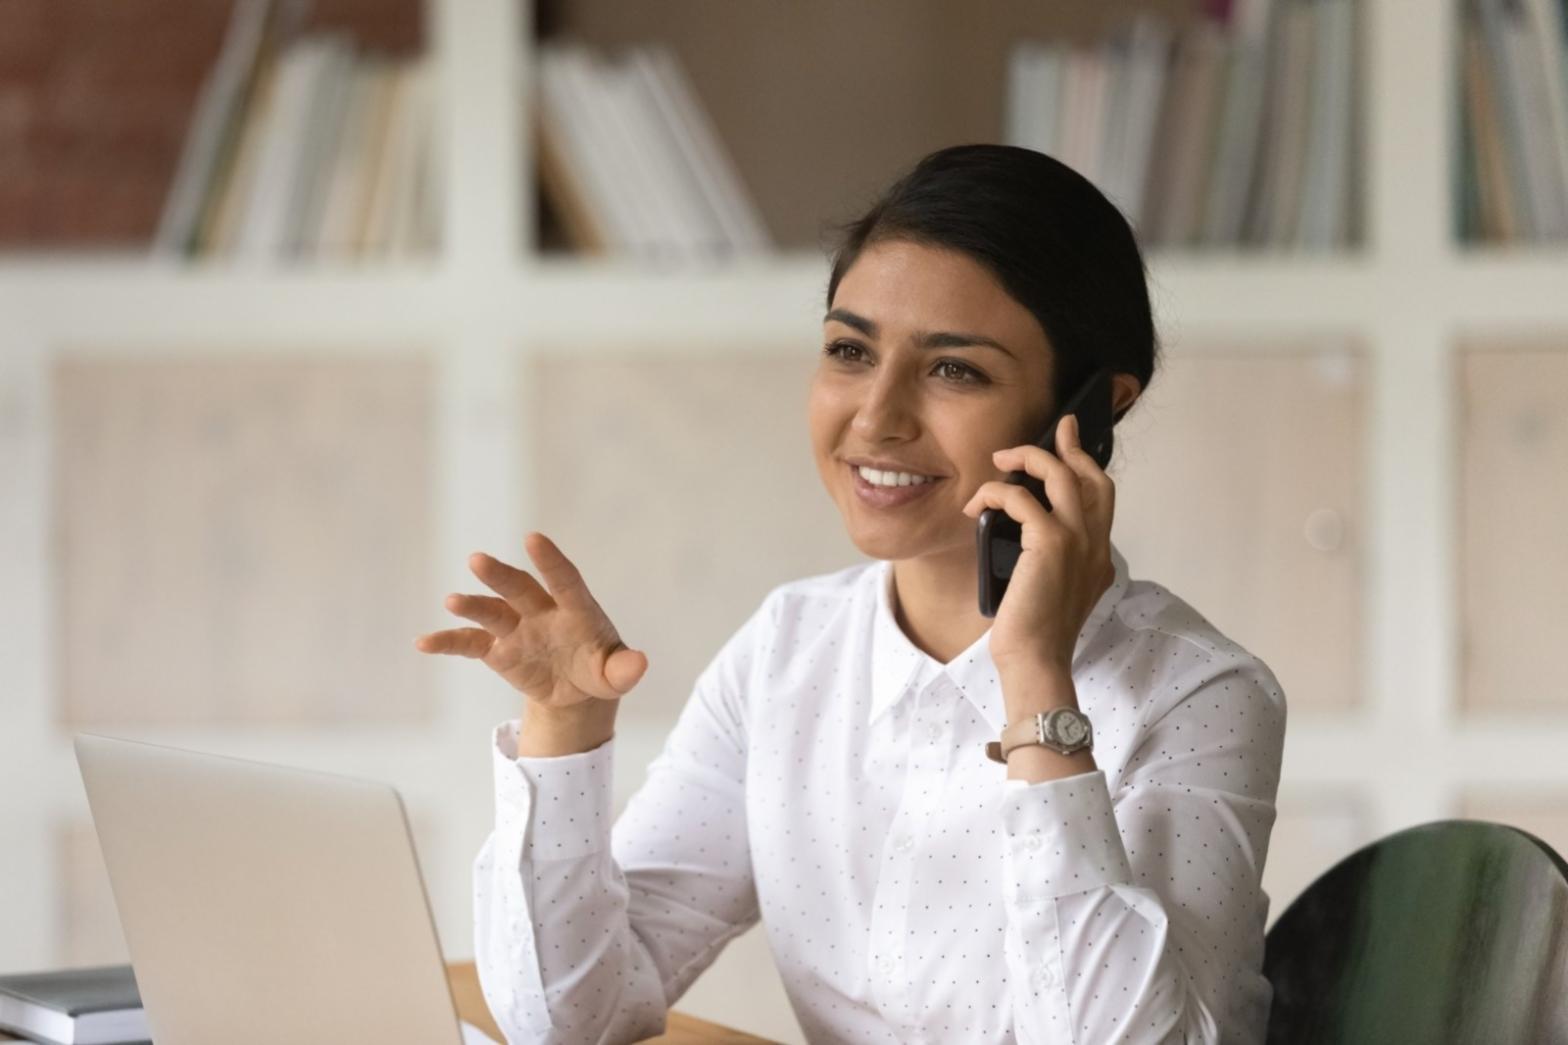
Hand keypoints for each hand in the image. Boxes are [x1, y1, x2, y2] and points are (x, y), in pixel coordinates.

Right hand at [413, 531, 647, 709]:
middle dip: (500, 575)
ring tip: (453, 601)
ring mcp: (516, 627)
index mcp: (576, 609)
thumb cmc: (599, 669)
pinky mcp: (496, 648)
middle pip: (519, 588)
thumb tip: (641, 664)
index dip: (550, 561)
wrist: (575, 688)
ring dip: (472, 605)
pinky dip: (447, 641)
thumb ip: (625, 669)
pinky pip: (468, 643)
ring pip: (491, 610)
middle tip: (478, 560)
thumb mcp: (615, 674)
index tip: (534, 540)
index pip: (564, 579)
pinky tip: (424, 642)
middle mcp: (541, 610)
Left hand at [960, 414, 1116, 674]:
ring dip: (1028, 460)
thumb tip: (1028, 534)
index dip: (1086, 465)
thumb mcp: (1054, 590)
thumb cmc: (1036, 633)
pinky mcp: (1051, 544)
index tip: (1069, 443)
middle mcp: (1095, 545)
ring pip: (1060, 476)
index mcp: (1098, 556)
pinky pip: (1023, 500)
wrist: (1036, 660)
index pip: (1101, 497)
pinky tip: (977, 505)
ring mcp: (1077, 542)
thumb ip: (1055, 561)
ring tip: (1000, 461)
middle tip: (1052, 429)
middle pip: (1090, 477)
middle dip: (1069, 447)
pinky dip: (997, 493)